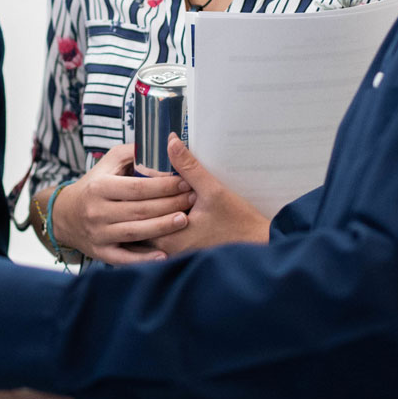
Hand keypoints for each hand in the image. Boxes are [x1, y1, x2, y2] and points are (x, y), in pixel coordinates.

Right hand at [49, 143, 193, 263]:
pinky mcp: (100, 252)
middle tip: (192, 199)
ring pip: (135, 232)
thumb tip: (163, 144)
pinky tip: (164, 255)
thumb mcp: (108, 163)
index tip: (185, 181)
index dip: (164, 185)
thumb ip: (133, 153)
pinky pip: (124, 258)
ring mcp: (98, 233)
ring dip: (162, 227)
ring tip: (184, 220)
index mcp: (100, 187)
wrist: (65, 215)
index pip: (137, 187)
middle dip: (169, 204)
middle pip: (140, 209)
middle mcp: (97, 211)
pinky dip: (144, 259)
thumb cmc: (95, 185)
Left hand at [149, 134, 271, 255]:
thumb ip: (189, 167)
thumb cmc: (238, 221)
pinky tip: (171, 207)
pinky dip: (163, 223)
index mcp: (170, 237)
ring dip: (152, 213)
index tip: (139, 174)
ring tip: (155, 193)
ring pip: (152, 231)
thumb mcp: (213, 190)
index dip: (138, 192)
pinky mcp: (183, 256)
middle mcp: (168, 251)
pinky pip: (164, 239)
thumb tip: (171, 142)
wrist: (259, 244)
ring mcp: (175, 256)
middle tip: (142, 181)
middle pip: (142, 223)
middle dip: (142, 202)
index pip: (139, 212)